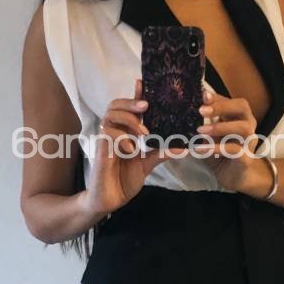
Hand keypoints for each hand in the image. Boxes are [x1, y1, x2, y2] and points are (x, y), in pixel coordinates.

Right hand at [84, 79, 182, 215]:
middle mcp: (113, 132)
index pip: (128, 107)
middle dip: (131, 102)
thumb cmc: (124, 180)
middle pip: (115, 104)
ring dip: (129, 120)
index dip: (135, 94)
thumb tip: (183, 147)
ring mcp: (105, 140)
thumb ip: (160, 153)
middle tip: (147, 106)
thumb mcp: (147, 165)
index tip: (144, 83)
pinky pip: (108, 134)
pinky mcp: (100, 150)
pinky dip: (122, 138)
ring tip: (144, 133)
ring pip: (111, 115)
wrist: (109, 199)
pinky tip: (131, 148)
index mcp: (125, 132)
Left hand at [194, 88, 263, 192]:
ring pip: (243, 128)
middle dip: (222, 106)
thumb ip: (202, 123)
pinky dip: (216, 148)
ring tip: (200, 131)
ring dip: (221, 127)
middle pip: (243, 107)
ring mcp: (249, 142)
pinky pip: (234, 150)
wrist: (231, 176)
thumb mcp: (208, 135)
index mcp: (239, 117)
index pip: (231, 100)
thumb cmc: (220, 153)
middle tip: (202, 110)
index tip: (202, 95)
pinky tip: (200, 149)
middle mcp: (248, 126)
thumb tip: (184, 110)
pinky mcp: (246, 158)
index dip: (218, 97)